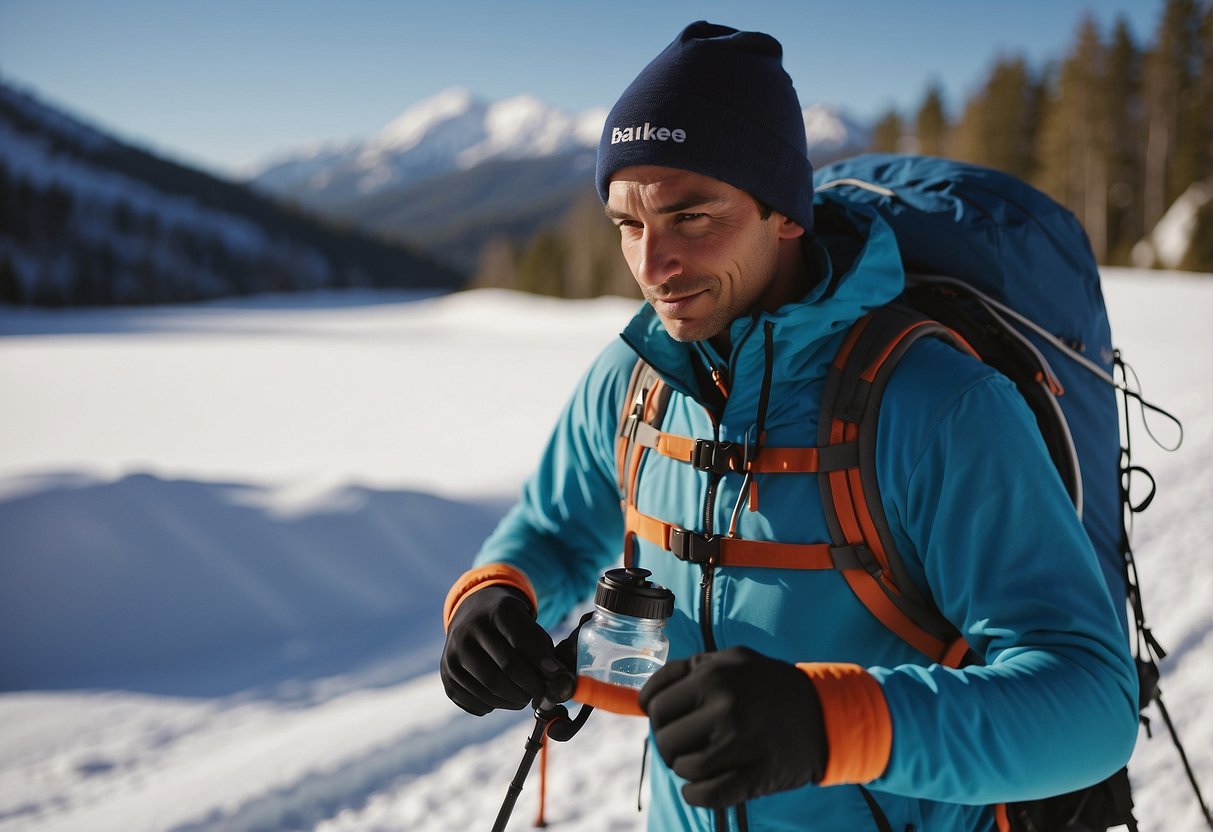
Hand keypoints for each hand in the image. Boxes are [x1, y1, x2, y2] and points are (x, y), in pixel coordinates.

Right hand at [440, 586, 559, 715]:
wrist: (472, 616)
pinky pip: (477, 702)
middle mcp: (468, 631)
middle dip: (530, 687)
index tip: (557, 678)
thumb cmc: (509, 624)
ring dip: (515, 701)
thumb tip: (558, 680)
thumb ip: (543, 648)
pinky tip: (503, 695)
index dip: (542, 663)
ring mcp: (453, 654)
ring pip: (491, 691)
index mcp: (495, 611)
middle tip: (542, 693)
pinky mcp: (447, 676)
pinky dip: (496, 705)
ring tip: (525, 696)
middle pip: (506, 670)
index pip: (522, 642)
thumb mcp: (528, 622)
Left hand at [638, 646, 827, 807]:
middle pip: (665, 739)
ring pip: (683, 768)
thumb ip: (686, 671)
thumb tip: (643, 698)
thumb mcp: (730, 659)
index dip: (655, 713)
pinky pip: (705, 794)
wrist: (823, 713)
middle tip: (686, 740)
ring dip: (686, 766)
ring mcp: (740, 744)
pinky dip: (695, 793)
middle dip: (670, 743)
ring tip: (702, 756)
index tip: (666, 717)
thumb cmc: (767, 683)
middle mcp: (725, 708)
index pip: (655, 704)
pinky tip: (700, 784)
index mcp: (713, 676)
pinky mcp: (755, 775)